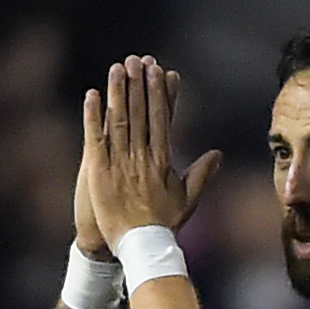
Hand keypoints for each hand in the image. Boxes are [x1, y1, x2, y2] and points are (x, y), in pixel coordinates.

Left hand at [84, 55, 222, 249]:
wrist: (141, 249)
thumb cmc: (164, 226)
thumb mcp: (188, 199)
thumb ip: (202, 173)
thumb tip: (217, 153)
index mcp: (162, 160)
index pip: (162, 118)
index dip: (160, 93)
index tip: (159, 71)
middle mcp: (142, 157)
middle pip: (141, 113)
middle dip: (139, 84)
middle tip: (137, 60)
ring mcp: (120, 164)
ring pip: (119, 120)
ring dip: (118, 92)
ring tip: (117, 68)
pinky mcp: (99, 173)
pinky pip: (95, 138)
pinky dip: (93, 116)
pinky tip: (92, 95)